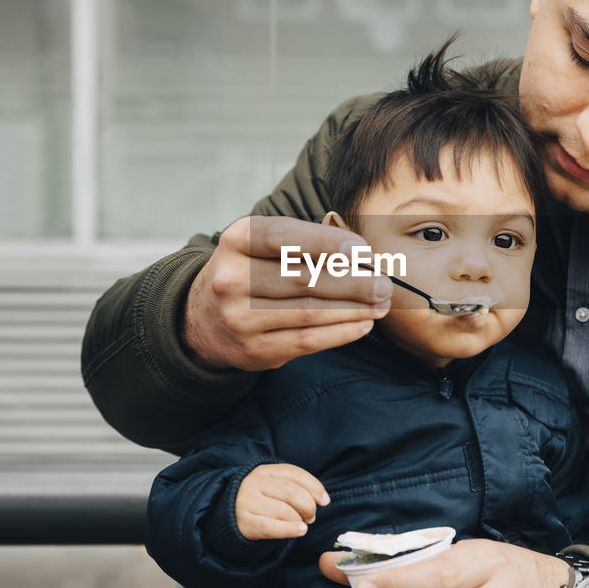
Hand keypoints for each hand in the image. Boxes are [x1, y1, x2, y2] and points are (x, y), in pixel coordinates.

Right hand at [183, 216, 392, 369]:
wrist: (203, 319)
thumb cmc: (249, 272)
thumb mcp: (261, 246)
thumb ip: (304, 244)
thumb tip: (361, 256)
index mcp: (237, 241)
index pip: (285, 238)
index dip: (327, 243)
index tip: (363, 250)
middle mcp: (233, 278)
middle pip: (304, 279)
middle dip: (354, 282)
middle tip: (385, 284)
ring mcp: (240, 317)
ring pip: (310, 312)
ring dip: (354, 309)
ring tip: (381, 304)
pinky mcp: (254, 349)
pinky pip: (307, 340)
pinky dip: (341, 332)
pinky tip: (363, 324)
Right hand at [236, 463, 329, 539]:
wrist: (229, 515)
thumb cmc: (261, 500)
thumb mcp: (274, 486)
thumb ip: (296, 487)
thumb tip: (322, 499)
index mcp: (264, 470)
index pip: (295, 474)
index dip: (314, 487)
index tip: (325, 500)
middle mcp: (254, 483)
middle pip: (291, 492)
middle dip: (308, 506)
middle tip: (311, 516)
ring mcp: (246, 502)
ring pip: (283, 510)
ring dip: (299, 519)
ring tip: (303, 525)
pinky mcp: (244, 522)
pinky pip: (270, 527)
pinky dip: (289, 530)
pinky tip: (300, 531)